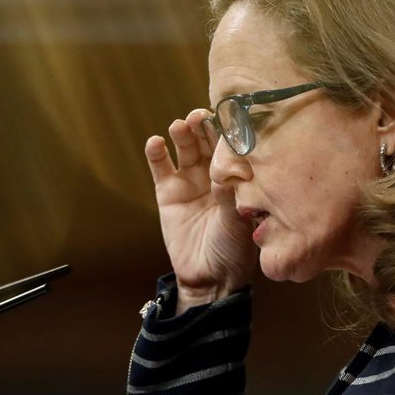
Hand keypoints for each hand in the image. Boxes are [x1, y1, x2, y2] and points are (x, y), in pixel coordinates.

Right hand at [147, 109, 255, 312]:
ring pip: (185, 149)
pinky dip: (157, 153)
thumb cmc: (234, 250)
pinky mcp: (168, 193)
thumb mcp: (238, 221)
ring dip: (183, 134)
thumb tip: (228, 168)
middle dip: (204, 127)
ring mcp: (190, 181)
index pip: (232, 146)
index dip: (227, 130)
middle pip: (207, 141)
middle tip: (200, 117)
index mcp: (237, 177)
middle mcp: (214, 174)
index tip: (226, 116)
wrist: (210, 277)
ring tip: (180, 127)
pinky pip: (161, 167)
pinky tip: (156, 142)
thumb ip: (231, 194)